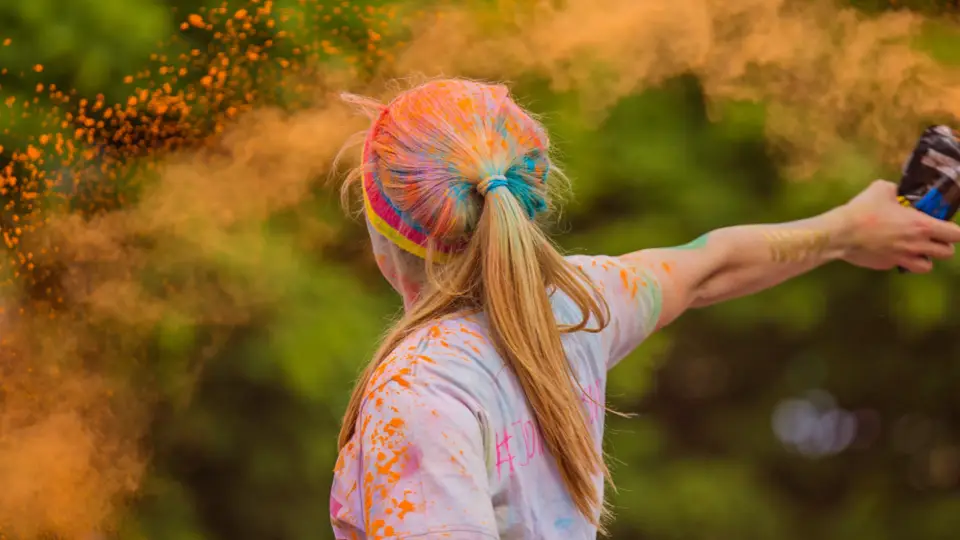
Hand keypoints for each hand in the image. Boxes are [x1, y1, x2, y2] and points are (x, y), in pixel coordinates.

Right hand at [838, 180, 959, 272]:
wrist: (841, 234)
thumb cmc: (864, 210)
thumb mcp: (881, 189)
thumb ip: (895, 190)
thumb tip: (896, 191)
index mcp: (922, 225)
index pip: (955, 234)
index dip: (954, 231)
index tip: (944, 225)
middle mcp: (917, 245)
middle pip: (947, 253)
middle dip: (942, 245)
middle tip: (931, 238)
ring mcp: (902, 258)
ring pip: (927, 267)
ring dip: (924, 258)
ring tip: (915, 250)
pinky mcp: (887, 265)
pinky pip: (901, 266)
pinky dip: (899, 260)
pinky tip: (889, 251)